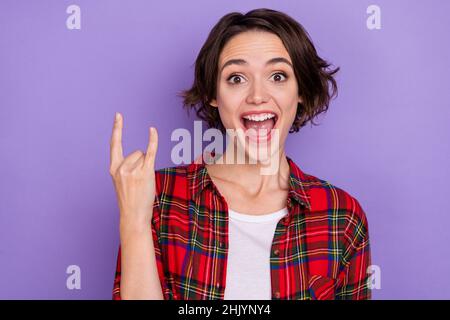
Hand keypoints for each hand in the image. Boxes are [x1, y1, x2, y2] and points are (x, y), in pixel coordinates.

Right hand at [109, 112, 157, 228]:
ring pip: (143, 155)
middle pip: (136, 152)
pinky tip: (152, 130)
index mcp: (113, 169)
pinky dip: (153, 140)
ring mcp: (132, 170)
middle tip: (139, 182)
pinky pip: (150, 152)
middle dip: (141, 163)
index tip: (118, 115)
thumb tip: (142, 152)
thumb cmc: (130, 200)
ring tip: (143, 183)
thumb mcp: (122, 182)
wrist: (133, 216)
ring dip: (147, 166)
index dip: (117, 128)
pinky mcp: (145, 173)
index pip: (114, 144)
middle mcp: (121, 168)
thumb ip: (126, 167)